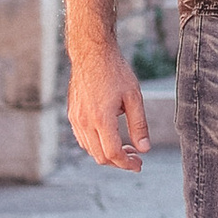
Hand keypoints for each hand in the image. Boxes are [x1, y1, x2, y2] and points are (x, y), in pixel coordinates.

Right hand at [68, 39, 148, 172]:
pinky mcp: (72, 114)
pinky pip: (82, 138)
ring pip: (90, 150)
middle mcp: (85, 121)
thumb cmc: (115, 71)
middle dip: (119, 162)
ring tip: (125, 147)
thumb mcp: (134, 97)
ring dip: (107, 154)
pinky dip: (96, 145)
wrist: (91, 53)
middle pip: (100, 156)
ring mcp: (76, 118)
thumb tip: (144, 149)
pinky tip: (109, 137)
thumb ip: (139, 125)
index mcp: (101, 118)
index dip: (127, 164)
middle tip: (135, 158)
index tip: (139, 164)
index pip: (113, 153)